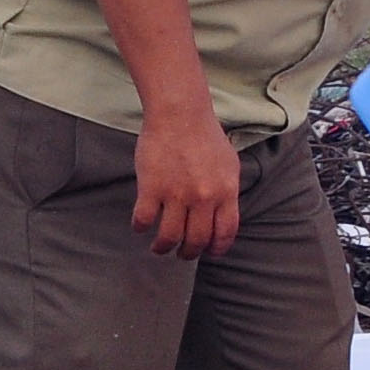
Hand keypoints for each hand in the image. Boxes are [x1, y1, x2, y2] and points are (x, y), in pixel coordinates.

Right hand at [134, 110, 240, 260]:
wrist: (180, 115)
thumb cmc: (205, 137)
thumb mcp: (229, 165)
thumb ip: (227, 191)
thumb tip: (224, 214)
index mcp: (226, 192)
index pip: (225, 232)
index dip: (217, 248)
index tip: (210, 253)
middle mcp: (203, 198)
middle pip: (197, 240)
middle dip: (189, 253)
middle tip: (182, 254)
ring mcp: (177, 194)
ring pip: (169, 236)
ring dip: (163, 247)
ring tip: (160, 247)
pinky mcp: (151, 188)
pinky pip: (144, 220)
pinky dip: (141, 227)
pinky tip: (140, 226)